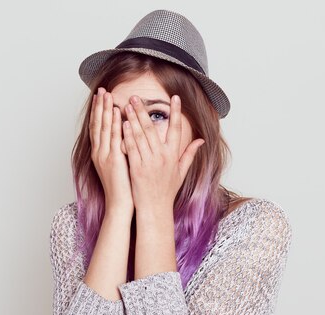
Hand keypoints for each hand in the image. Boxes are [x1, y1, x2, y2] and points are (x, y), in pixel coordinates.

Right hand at [89, 87, 133, 213]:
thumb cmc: (123, 187)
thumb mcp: (119, 165)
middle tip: (101, 90)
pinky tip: (117, 113)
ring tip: (107, 95)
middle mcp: (99, 153)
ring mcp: (105, 156)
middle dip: (99, 107)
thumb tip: (126, 137)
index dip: (98, 112)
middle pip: (98, 125)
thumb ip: (120, 150)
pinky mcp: (114, 160)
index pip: (98, 128)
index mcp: (100, 154)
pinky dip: (115, 125)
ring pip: (104, 129)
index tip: (100, 98)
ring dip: (105, 111)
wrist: (120, 204)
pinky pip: (114, 139)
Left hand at [121, 94, 204, 211]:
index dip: (176, 113)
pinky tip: (123, 124)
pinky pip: (131, 148)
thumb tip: (201, 140)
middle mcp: (162, 157)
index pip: (176, 129)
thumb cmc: (167, 190)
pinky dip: (127, 135)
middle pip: (153, 128)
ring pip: (140, 136)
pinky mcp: (136, 168)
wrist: (155, 208)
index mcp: (173, 155)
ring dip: (133, 119)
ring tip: (127, 105)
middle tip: (136, 97)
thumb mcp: (181, 172)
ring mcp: (149, 162)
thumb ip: (190, 154)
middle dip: (144, 111)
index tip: (175, 98)